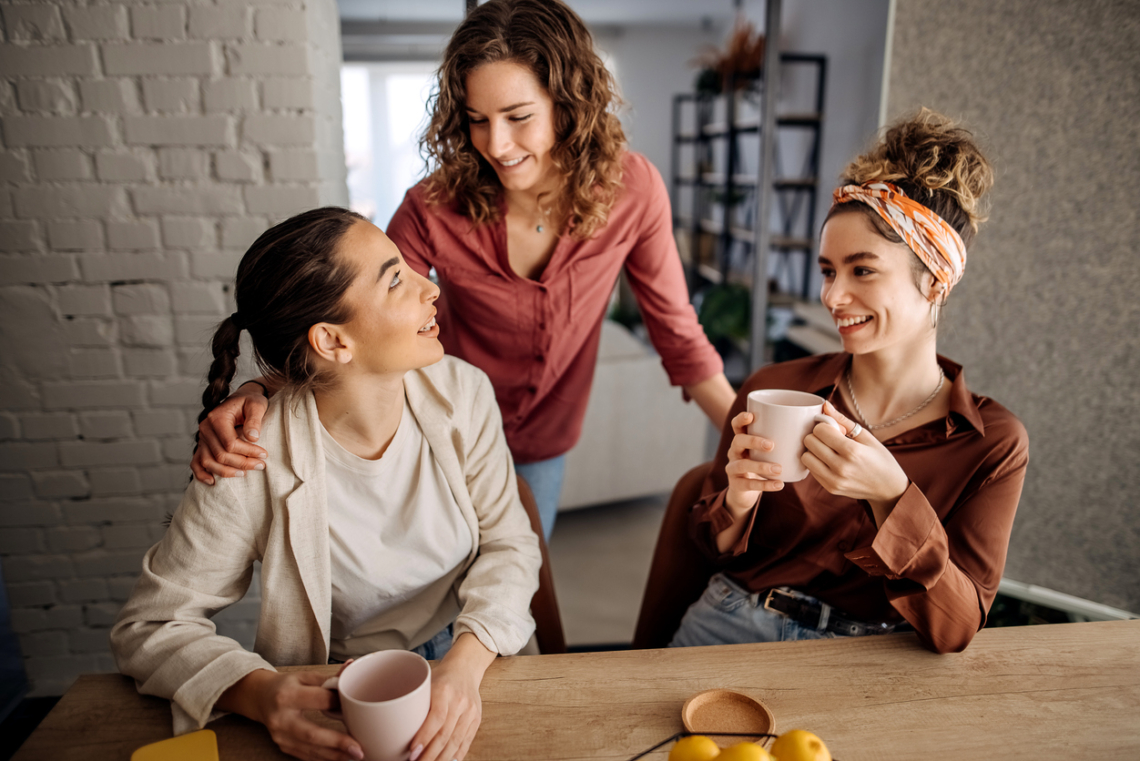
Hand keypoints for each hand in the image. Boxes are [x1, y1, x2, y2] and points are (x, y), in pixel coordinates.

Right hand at [191, 382, 269, 483]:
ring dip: (226, 472)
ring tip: (244, 474)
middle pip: (220, 455)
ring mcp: (202, 438)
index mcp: (217, 418)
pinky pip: (196, 462)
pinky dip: (202, 474)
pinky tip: (212, 482)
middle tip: (261, 465)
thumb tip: (253, 437)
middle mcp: (205, 429)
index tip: (264, 455)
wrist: (241, 399)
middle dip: (242, 463)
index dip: (248, 452)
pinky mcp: (202, 445)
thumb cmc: (250, 402)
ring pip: (208, 462)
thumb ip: (255, 419)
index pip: (230, 443)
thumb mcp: (256, 405)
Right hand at [222, 669, 363, 760]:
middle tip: (358, 749)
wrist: (261, 698)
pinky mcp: (284, 747)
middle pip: (312, 734)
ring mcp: (281, 736)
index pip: (318, 700)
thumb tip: (351, 667)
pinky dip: (325, 757)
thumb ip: (328, 678)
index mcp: (287, 696)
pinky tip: (341, 757)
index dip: (338, 703)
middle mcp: (282, 719)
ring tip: (356, 756)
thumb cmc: (286, 686)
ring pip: (311, 749)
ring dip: (335, 755)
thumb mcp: (304, 677)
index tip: (356, 707)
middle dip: (337, 743)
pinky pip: (307, 756)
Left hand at [409, 634, 493, 760]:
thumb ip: (417, 705)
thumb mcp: (426, 684)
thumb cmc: (441, 677)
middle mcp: (460, 701)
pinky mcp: (476, 719)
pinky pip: (466, 742)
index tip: (412, 752)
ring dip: (441, 758)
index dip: (424, 738)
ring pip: (456, 742)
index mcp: (444, 690)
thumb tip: (397, 732)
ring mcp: (470, 711)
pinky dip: (455, 755)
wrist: (466, 667)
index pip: (436, 718)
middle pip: (445, 734)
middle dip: (430, 754)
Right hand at [724, 411, 784, 513]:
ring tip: (779, 469)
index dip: (741, 419)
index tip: (751, 416)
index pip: (737, 425)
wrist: (745, 492)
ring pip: (742, 464)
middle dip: (753, 441)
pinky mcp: (735, 485)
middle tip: (771, 445)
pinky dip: (765, 484)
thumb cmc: (764, 464)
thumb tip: (815, 423)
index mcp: (743, 440)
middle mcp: (735, 452)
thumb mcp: (769, 452)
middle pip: (738, 441)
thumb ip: (785, 439)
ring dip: (761, 466)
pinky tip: (779, 484)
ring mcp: (733, 469)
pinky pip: (749, 484)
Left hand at [802, 401, 909, 520]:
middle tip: (829, 438)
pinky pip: (811, 470)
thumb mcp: (867, 437)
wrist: (889, 489)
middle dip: (817, 436)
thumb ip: (843, 420)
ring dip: (813, 450)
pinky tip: (828, 461)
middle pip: (809, 442)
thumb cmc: (880, 459)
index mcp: (852, 451)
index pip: (820, 430)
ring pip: (805, 457)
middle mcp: (841, 467)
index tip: (832, 428)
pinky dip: (816, 463)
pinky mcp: (830, 488)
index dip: (824, 425)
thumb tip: (825, 405)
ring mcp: (834, 480)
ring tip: (827, 449)